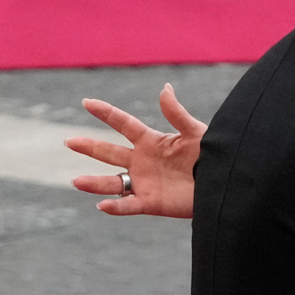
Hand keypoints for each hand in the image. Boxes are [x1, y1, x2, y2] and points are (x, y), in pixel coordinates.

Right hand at [64, 83, 204, 217]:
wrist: (225, 185)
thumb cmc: (214, 156)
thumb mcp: (195, 133)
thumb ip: (177, 114)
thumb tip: (164, 88)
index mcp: (152, 141)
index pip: (123, 124)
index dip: (106, 113)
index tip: (86, 102)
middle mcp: (143, 161)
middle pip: (110, 152)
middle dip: (90, 147)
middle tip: (69, 141)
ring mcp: (145, 183)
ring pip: (112, 182)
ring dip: (94, 183)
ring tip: (75, 181)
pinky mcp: (152, 203)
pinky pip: (128, 205)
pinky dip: (116, 207)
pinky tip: (102, 205)